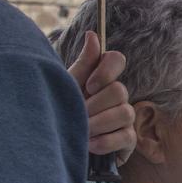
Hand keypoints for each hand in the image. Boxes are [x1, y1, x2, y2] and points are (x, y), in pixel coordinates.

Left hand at [64, 30, 134, 161]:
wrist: (55, 148)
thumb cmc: (61, 114)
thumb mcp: (67, 88)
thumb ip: (83, 64)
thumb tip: (92, 34)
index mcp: (101, 79)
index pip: (116, 60)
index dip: (106, 71)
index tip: (89, 85)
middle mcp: (116, 97)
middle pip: (119, 90)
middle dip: (96, 104)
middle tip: (80, 114)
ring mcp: (124, 119)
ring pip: (125, 113)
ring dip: (99, 123)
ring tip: (82, 132)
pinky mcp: (127, 142)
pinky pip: (126, 136)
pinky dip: (106, 141)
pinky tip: (90, 145)